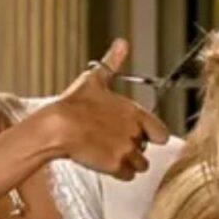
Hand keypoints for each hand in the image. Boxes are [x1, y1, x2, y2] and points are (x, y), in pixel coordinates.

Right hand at [44, 39, 169, 179]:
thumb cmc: (73, 104)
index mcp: (135, 112)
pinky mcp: (116, 165)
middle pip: (146, 149)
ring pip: (140, 165)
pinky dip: (118, 173)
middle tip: (113, 141)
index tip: (140, 135)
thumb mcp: (95, 79)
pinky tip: (103, 162)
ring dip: (128, 162)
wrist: (57, 127)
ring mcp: (127, 150)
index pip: (161, 133)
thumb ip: (113, 63)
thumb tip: (122, 43)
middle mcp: (135, 132)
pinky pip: (127, 176)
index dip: (150, 135)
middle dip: (133, 148)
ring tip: (108, 153)